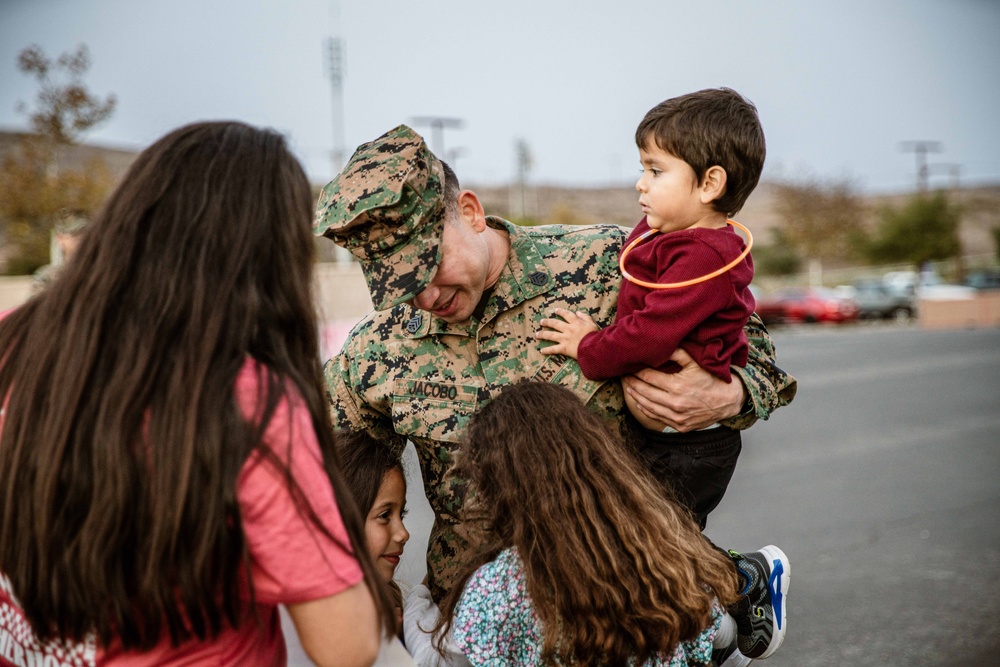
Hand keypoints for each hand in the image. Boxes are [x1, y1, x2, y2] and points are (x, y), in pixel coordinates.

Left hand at [536, 308, 598, 359]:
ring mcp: (565, 339)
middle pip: (555, 324)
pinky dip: (547, 350)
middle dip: (547, 322)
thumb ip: (585, 317)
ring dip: (543, 334)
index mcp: (576, 322)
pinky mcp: (564, 348)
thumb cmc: (595, 336)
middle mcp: (568, 329)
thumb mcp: (592, 323)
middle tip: (541, 322)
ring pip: (551, 335)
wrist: (594, 347)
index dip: (560, 312)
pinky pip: (553, 349)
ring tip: (537, 334)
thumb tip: (578, 312)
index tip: (555, 310)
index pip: (566, 314)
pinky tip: (541, 351)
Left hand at [622, 348, 744, 431]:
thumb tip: (658, 346)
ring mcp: (677, 417)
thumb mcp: (696, 362)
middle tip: (623, 376)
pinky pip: (656, 418)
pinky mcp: (679, 426)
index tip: (628, 367)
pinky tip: (639, 402)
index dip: (636, 371)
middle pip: (644, 392)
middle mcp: (675, 404)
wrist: (729, 401)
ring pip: (648, 407)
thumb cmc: (711, 379)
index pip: (648, 377)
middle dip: (631, 383)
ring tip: (628, 387)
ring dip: (635, 396)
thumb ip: (676, 353)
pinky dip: (645, 409)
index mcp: (677, 386)